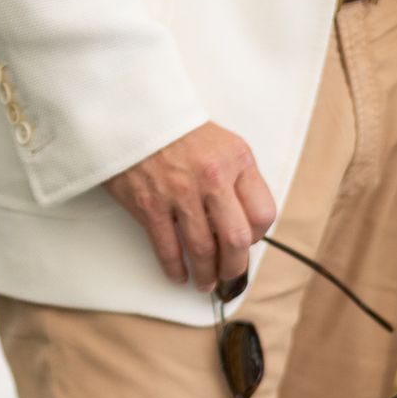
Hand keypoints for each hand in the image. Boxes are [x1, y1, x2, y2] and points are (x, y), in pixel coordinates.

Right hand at [104, 121, 275, 289]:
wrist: (133, 115)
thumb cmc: (179, 132)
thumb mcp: (222, 143)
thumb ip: (237, 178)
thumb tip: (242, 223)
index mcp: (237, 160)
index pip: (263, 212)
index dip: (258, 236)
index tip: (249, 243)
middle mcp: (213, 177)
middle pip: (236, 238)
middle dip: (235, 267)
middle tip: (230, 277)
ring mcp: (180, 192)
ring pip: (203, 249)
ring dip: (206, 274)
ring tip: (206, 282)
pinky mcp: (150, 204)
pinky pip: (168, 248)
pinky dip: (174, 268)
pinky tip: (179, 275)